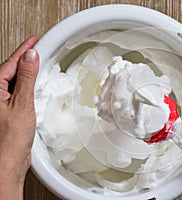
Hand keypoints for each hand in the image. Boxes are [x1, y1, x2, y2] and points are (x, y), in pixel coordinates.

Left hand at [0, 36, 38, 199]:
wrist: (7, 160)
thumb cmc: (9, 138)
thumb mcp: (22, 103)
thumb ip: (26, 78)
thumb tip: (30, 57)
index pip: (10, 63)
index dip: (23, 50)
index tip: (33, 41)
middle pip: (9, 69)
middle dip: (23, 57)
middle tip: (35, 47)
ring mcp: (0, 103)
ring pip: (12, 80)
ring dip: (24, 70)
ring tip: (34, 61)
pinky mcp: (7, 111)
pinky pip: (16, 91)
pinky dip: (25, 84)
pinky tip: (31, 83)